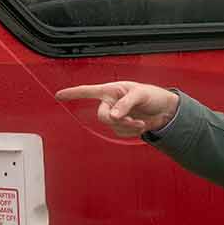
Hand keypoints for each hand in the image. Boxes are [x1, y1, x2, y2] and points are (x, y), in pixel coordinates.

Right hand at [53, 82, 178, 137]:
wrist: (164, 111)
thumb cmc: (152, 95)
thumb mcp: (141, 94)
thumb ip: (126, 103)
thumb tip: (113, 115)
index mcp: (111, 90)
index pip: (88, 91)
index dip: (72, 93)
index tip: (59, 95)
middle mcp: (110, 102)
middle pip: (102, 116)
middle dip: (119, 120)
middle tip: (134, 120)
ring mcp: (115, 115)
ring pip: (112, 127)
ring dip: (128, 127)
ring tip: (141, 121)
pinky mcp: (121, 127)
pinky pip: (120, 133)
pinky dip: (131, 132)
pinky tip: (140, 125)